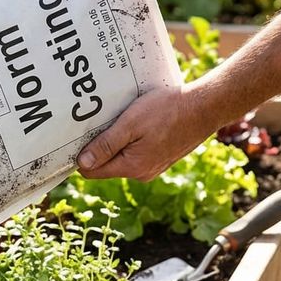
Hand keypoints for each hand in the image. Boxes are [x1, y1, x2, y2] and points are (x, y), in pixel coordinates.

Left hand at [76, 85, 214, 181]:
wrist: (206, 106)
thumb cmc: (168, 111)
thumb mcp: (130, 124)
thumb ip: (105, 145)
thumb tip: (82, 164)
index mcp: (132, 167)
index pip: (91, 172)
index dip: (80, 157)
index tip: (74, 139)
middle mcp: (141, 173)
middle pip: (106, 166)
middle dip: (97, 148)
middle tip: (94, 124)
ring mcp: (153, 168)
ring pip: (121, 159)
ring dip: (115, 143)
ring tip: (117, 121)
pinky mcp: (161, 158)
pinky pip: (136, 154)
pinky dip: (131, 142)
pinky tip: (136, 125)